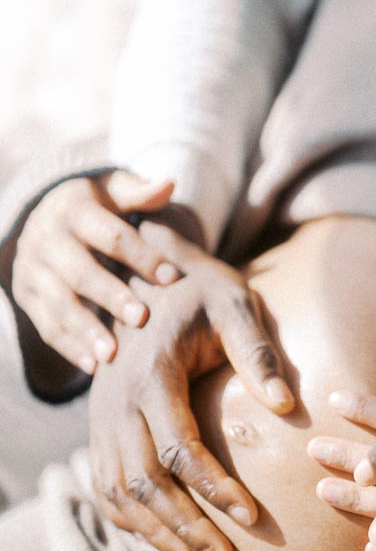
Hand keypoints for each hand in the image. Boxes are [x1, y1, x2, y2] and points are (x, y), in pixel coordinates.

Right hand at [11, 171, 179, 373]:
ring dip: (85, 331)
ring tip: (113, 355)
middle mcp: (45, 239)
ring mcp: (32, 270)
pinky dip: (69, 348)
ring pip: (58, 304)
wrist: (46, 216)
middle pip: (80, 271)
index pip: (110, 234)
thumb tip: (168, 184)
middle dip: (111, 296)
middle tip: (142, 318)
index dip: (141, 255)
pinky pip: (45, 326)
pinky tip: (94, 366)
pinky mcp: (27, 296)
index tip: (172, 277)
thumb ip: (140, 192)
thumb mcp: (114, 190)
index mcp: (73, 210)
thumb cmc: (98, 206)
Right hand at [89, 222, 293, 550]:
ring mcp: (100, 416)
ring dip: (155, 532)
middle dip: (185, 526)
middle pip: (143, 481)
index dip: (214, 487)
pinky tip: (164, 541)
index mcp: (150, 372)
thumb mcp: (236, 305)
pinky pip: (104, 484)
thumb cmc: (203, 291)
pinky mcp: (99, 426)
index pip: (178, 447)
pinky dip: (129, 519)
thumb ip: (258, 352)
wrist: (149, 274)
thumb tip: (286, 406)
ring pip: (118, 491)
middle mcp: (115, 400)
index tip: (252, 516)